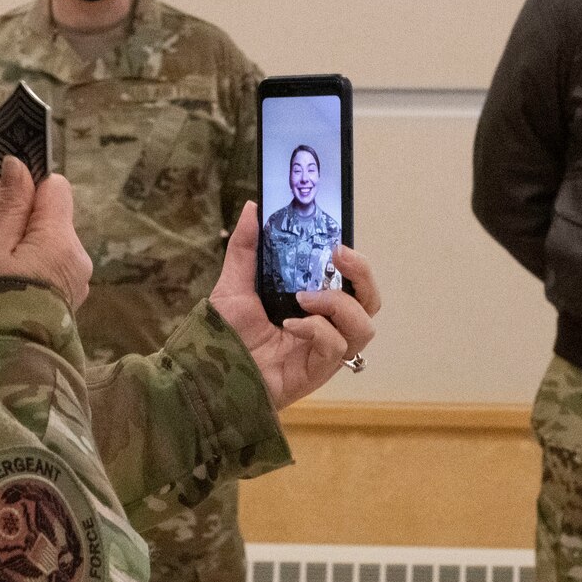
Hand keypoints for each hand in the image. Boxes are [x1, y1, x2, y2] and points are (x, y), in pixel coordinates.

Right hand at [0, 157, 92, 309]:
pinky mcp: (65, 296)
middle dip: (9, 214)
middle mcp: (76, 257)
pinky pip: (45, 263)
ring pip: (43, 239)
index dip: (23, 185)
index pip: (55, 186)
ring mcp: (73, 279)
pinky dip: (20, 260)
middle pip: (47, 214)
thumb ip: (10, 204)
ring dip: (10, 238)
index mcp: (60, 240)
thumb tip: (20, 164)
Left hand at [208, 203, 378, 409]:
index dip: (355, 261)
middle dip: (362, 274)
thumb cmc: (226, 334)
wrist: (211, 374)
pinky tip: (291, 325)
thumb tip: (253, 207)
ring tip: (303, 298)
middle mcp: (327, 325)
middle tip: (336, 255)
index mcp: (314, 303)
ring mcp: (326, 350)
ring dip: (338, 304)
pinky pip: (337, 346)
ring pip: (363, 325)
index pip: (352, 280)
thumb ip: (246, 248)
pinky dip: (318, 330)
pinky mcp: (319, 371)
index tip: (337, 242)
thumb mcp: (233, 284)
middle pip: (370, 300)